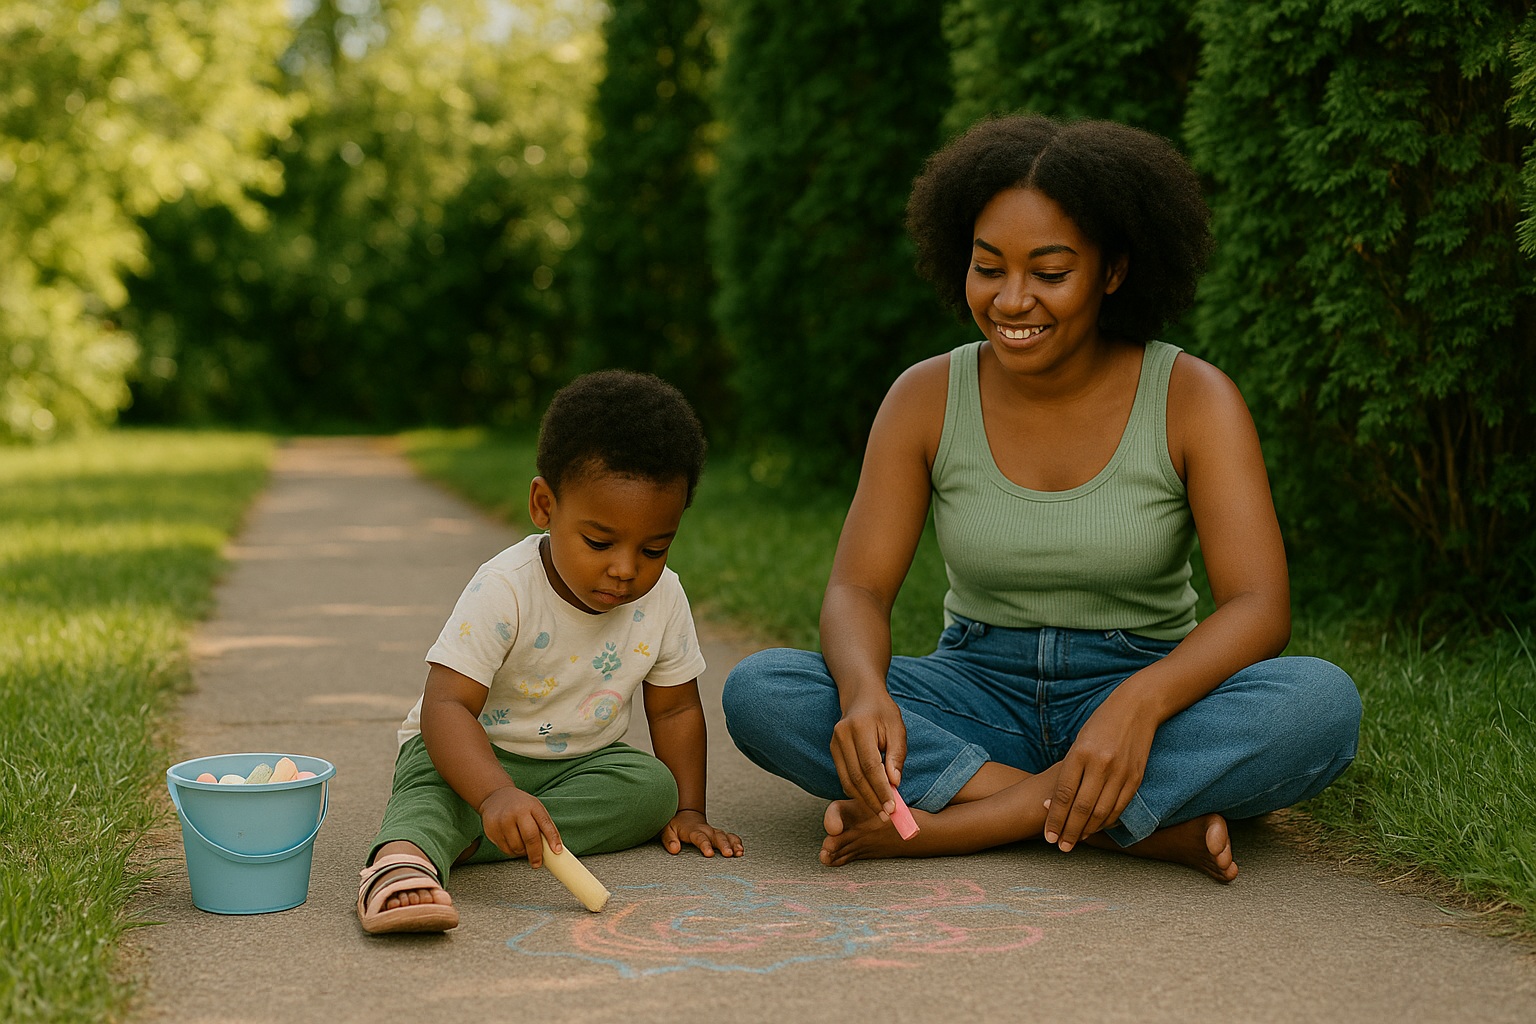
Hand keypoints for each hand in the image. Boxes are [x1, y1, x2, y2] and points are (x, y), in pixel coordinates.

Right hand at [477, 786, 561, 867]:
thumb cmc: (520, 805)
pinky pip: (504, 849)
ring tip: (523, 845)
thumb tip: (554, 848)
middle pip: (529, 838)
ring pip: (516, 847)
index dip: (552, 839)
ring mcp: (502, 821)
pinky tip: (512, 842)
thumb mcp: (535, 809)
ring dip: (522, 852)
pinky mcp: (491, 829)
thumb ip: (544, 826)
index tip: (557, 851)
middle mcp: (516, 812)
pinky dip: (511, 851)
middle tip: (537, 862)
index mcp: (531, 806)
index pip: (545, 824)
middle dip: (535, 854)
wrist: (495, 797)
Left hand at [661, 809, 743, 857]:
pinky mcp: (719, 835)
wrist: (686, 815)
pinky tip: (741, 850)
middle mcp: (707, 830)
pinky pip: (730, 837)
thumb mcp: (667, 830)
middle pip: (717, 837)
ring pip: (726, 836)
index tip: (709, 854)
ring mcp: (714, 832)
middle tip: (729, 854)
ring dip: (733, 844)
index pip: (700, 838)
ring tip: (739, 852)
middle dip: (724, 845)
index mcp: (694, 831)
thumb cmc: (676, 825)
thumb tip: (674, 849)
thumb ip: (670, 840)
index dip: (705, 845)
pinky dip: (736, 842)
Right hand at [830, 693, 906, 819]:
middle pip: (857, 776)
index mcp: (859, 727)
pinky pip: (843, 776)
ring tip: (879, 812)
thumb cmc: (883, 712)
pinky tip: (869, 799)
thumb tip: (894, 782)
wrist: (861, 696)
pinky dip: (856, 791)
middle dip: (872, 799)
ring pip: (847, 779)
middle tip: (886, 815)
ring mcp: (834, 743)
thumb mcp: (897, 728)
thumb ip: (896, 755)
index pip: (870, 765)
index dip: (881, 788)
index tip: (893, 807)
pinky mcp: (832, 750)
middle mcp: (842, 735)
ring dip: (863, 799)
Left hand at [1042, 695, 1156, 851]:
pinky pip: (1120, 807)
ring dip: (1087, 830)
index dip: (1054, 818)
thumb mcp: (1078, 743)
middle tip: (1060, 847)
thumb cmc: (1099, 724)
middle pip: (1082, 808)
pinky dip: (1107, 822)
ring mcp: (1121, 772)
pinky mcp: (1136, 777)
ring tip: (1075, 841)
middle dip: (1069, 831)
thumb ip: (1068, 772)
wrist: (1136, 708)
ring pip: (1102, 812)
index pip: (1063, 794)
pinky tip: (1096, 828)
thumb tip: (1051, 803)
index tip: (1047, 836)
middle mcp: (1101, 764)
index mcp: (1080, 753)